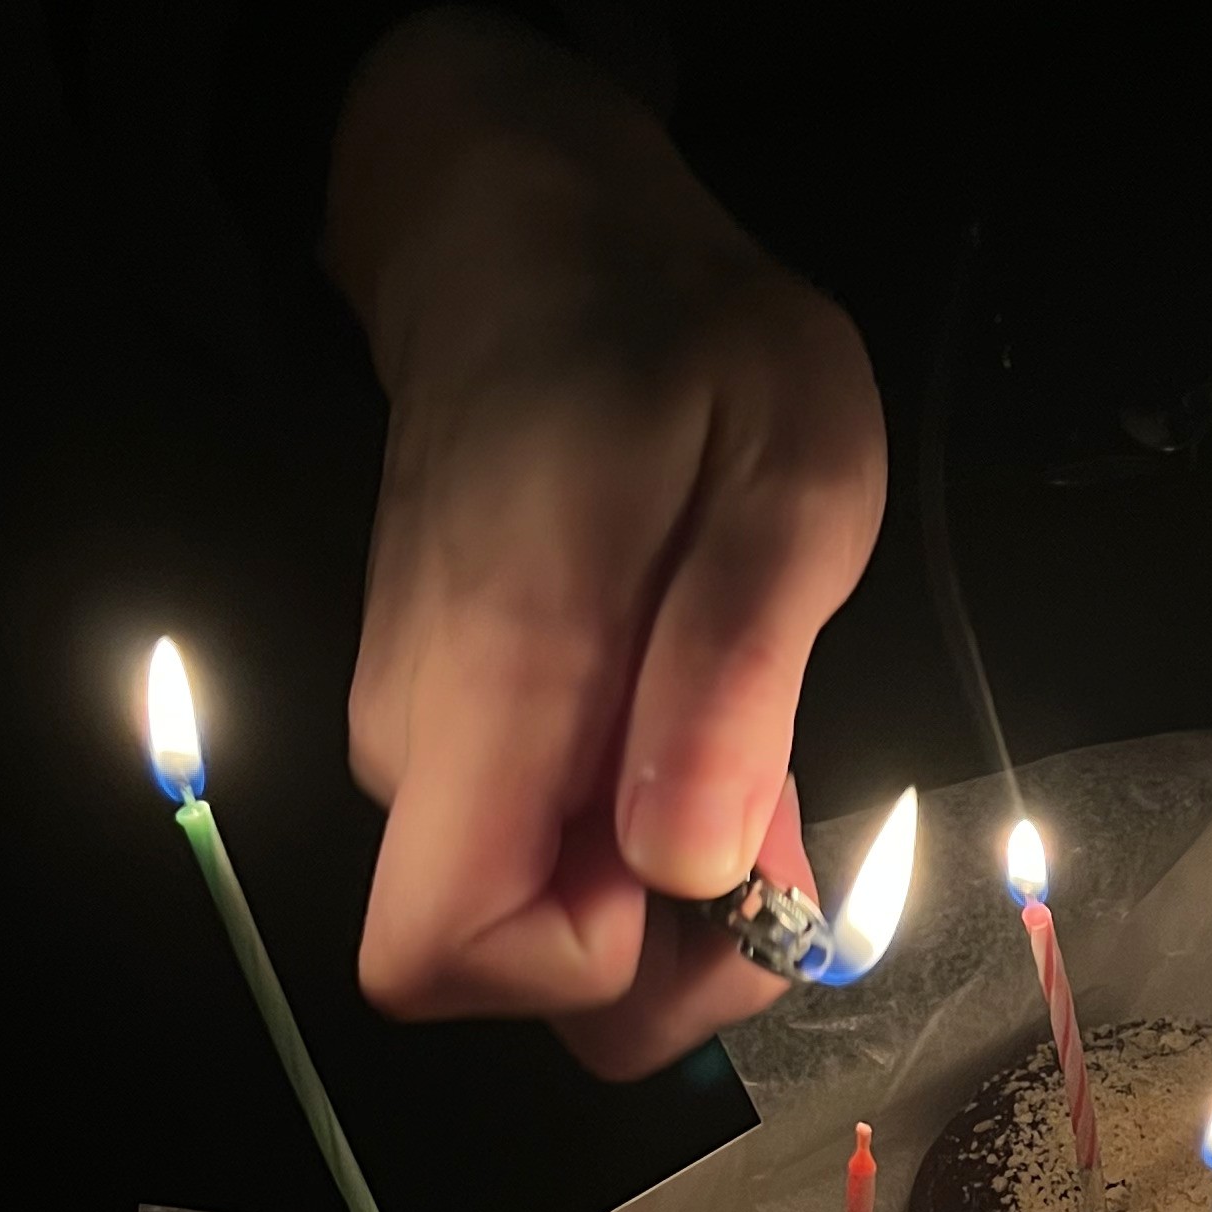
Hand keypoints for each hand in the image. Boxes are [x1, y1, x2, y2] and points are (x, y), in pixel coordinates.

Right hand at [327, 15, 885, 1077]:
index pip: (446, 953)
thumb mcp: (788, 474)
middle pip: (506, 974)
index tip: (730, 872)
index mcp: (492, 685)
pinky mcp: (452, 724)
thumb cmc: (678, 337)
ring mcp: (424, 735)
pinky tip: (694, 705)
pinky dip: (636, 825)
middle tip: (772, 800)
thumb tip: (686, 873)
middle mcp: (423, 739)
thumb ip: (733, 679)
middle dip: (664, 951)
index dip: (597, 970)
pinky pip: (540, 844)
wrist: (527, 237)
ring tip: (738, 714)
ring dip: (665, 882)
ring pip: (535, 912)